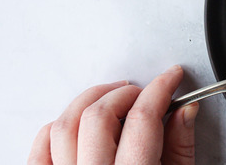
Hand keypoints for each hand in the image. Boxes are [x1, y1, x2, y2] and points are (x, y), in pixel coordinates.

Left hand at [28, 65, 198, 164]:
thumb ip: (181, 147)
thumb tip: (185, 110)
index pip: (142, 118)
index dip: (161, 88)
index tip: (172, 77)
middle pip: (99, 115)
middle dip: (125, 94)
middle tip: (144, 93)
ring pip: (65, 125)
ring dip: (90, 102)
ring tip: (112, 99)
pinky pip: (40, 148)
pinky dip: (57, 127)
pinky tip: (78, 123)